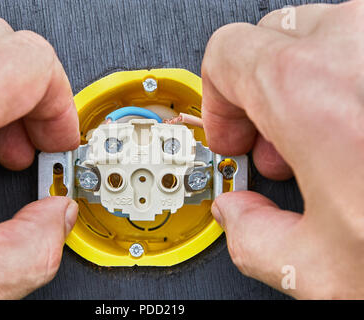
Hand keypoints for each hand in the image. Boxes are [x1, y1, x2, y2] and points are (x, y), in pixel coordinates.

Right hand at [202, 1, 363, 298]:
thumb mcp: (318, 268)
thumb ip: (253, 238)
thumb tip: (238, 219)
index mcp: (313, 89)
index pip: (226, 52)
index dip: (215, 99)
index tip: (231, 137)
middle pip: (272, 38)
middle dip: (259, 93)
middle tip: (274, 148)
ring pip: (325, 34)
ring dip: (307, 83)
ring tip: (323, 146)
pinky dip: (350, 81)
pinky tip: (360, 137)